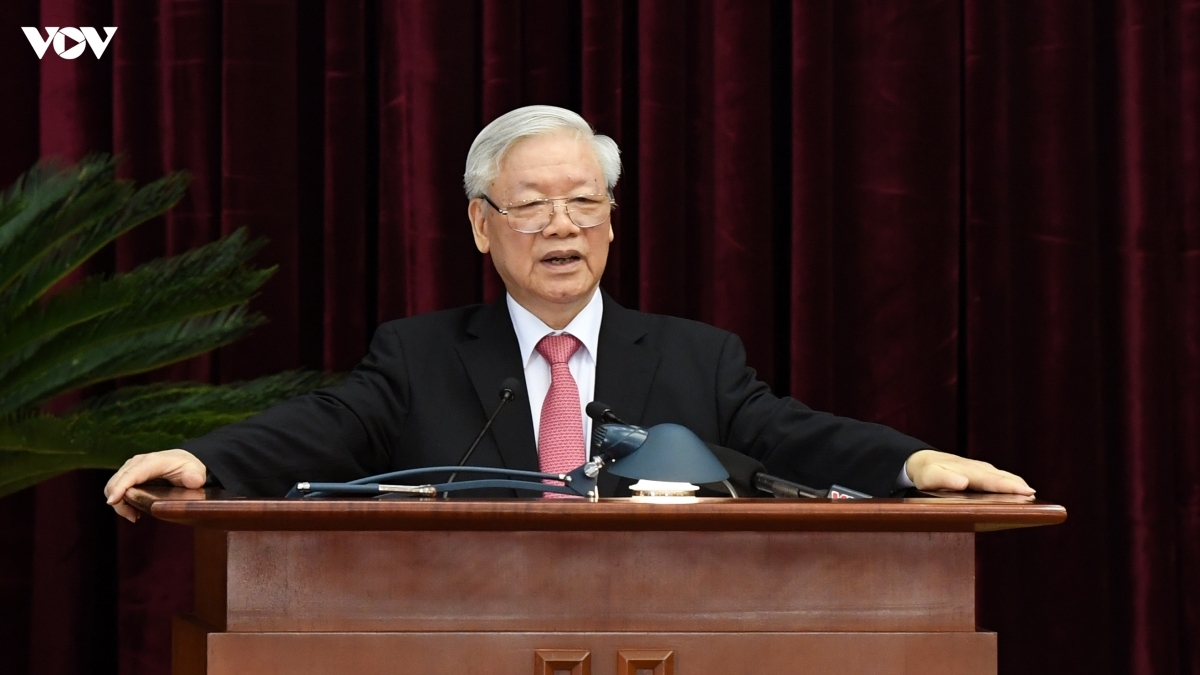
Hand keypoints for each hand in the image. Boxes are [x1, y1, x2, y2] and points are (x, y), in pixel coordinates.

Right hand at [103, 449, 207, 522]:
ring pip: (112, 487)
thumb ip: (195, 477)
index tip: (113, 501)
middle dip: (119, 502)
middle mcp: (136, 463)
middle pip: (116, 482)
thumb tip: (193, 481)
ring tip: (135, 516)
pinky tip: (134, 511)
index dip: (120, 487)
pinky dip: (120, 501)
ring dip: (119, 503)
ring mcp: (130, 468)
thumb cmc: (188, 467)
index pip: (131, 474)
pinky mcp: (128, 475)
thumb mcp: (195, 471)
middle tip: (134, 517)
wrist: (183, 461)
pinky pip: (116, 489)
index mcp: (152, 462)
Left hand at [904, 449, 1034, 495]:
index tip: (1026, 492)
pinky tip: (1016, 489)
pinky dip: (1008, 481)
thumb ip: (944, 480)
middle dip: (1017, 485)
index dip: (1008, 487)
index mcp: (967, 471)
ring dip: (1015, 483)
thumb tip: (964, 483)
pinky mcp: (978, 471)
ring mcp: (978, 468)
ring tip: (1030, 493)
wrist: (920, 460)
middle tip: (1034, 495)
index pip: (991, 481)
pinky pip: (996, 476)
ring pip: (1000, 475)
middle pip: (1000, 477)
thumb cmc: (925, 472)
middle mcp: (976, 468)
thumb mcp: (929, 477)